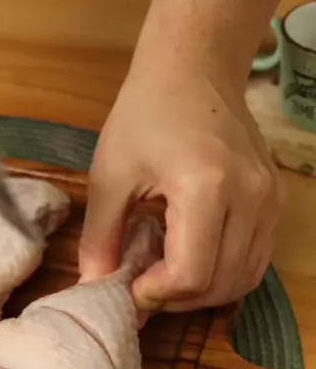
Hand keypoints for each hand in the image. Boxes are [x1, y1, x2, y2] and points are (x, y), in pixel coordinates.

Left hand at [79, 63, 283, 312]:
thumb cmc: (146, 113)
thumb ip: (101, 237)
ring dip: (202, 294)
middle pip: (219, 285)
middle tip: (145, 287)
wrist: (195, 69)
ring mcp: (269, 201)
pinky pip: (255, 262)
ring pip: (242, 280)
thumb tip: (92, 289)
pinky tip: (193, 262)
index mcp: (205, 186)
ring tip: (167, 278)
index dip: (157, 294)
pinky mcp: (276, 202)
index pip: (191, 273)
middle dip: (177, 299)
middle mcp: (249, 197)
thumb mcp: (111, 175)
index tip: (131, 287)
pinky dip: (224, 276)